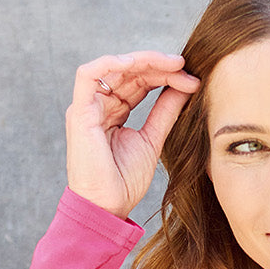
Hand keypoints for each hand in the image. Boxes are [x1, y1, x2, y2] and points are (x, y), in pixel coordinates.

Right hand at [65, 52, 199, 217]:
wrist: (107, 207)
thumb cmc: (125, 182)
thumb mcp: (153, 139)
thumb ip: (166, 111)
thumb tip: (187, 85)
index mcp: (113, 112)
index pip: (138, 81)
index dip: (163, 75)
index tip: (190, 79)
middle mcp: (98, 105)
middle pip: (127, 71)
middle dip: (157, 65)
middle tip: (184, 66)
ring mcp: (87, 107)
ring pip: (112, 67)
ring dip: (142, 61)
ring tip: (170, 64)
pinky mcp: (79, 112)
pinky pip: (88, 75)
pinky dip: (111, 62)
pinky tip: (136, 62)